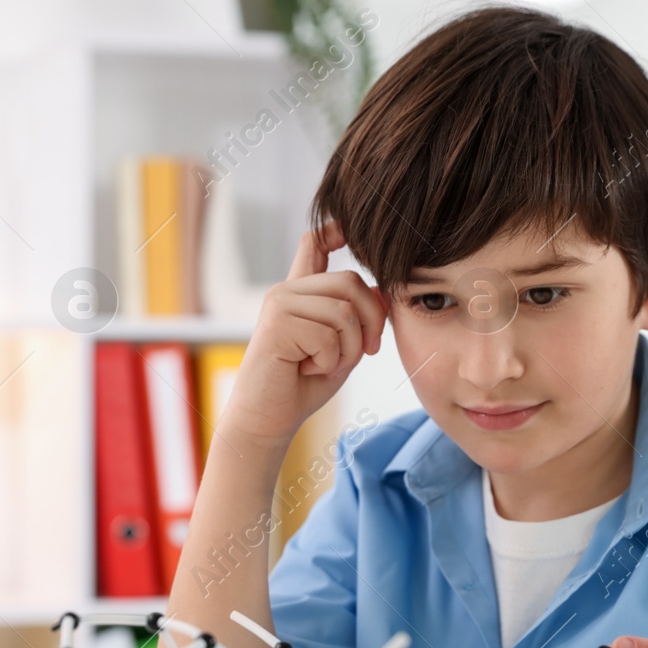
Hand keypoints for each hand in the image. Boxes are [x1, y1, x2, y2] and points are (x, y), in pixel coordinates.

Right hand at [217, 221, 386, 447]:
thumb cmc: (302, 385)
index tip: (348, 228)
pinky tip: (307, 370)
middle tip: (367, 352)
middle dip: (371, 322)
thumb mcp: (341, 347)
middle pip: (351, 282)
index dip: (335, 228)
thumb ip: (357, 319)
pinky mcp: (276, 325)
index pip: (314, 244)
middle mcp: (286, 291)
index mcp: (299, 292)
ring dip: (349, 349)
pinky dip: (330, 362)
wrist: (267, 419)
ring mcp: (279, 305)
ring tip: (326, 365)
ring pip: (344, 312)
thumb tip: (380, 289)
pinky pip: (328, 336)